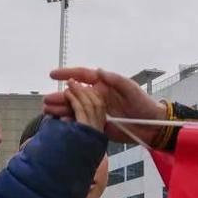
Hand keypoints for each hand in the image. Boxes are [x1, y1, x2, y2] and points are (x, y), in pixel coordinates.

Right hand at [45, 68, 164, 144]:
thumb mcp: (131, 89)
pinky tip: (60, 123)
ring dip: (60, 109)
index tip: (53, 74)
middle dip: (59, 96)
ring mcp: (96, 111)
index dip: (67, 74)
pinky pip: (80, 121)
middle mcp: (97, 96)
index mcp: (103, 85)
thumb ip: (116, 80)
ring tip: (47, 112)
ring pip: (74, 108)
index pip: (82, 76)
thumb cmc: (143, 103)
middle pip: (74, 94)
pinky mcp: (97, 124)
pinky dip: (69, 122)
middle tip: (46, 100)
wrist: (151, 126)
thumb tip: (99, 70)